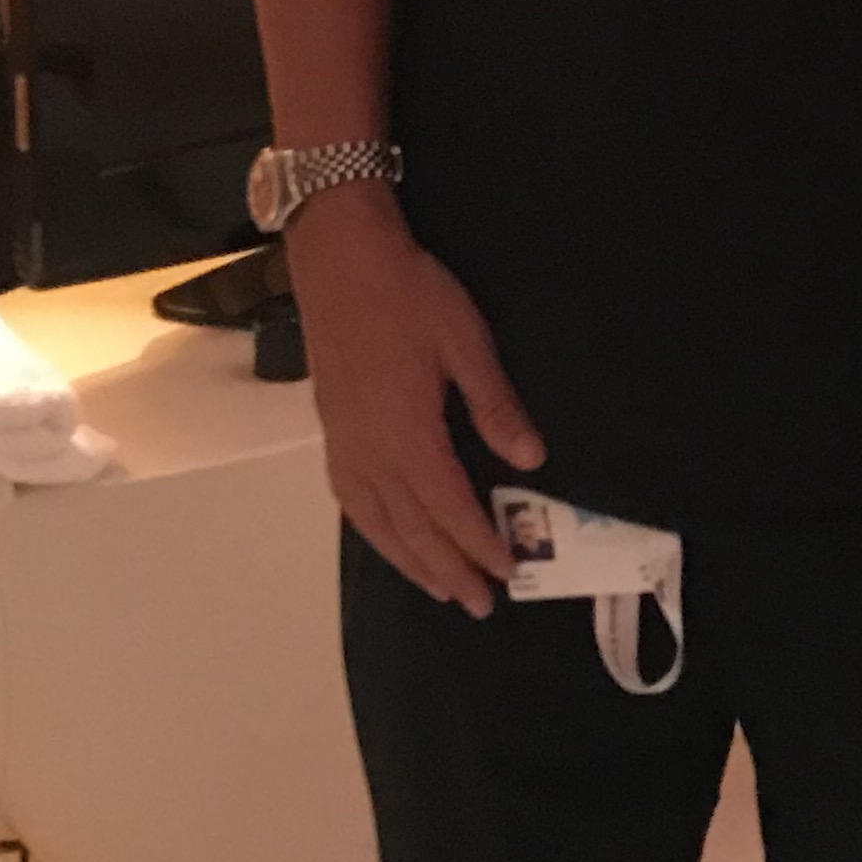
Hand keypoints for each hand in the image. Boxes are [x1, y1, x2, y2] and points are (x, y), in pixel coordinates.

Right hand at [283, 185, 544, 612]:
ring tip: (439, 587)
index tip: (507, 572)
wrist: (339, 257)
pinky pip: (348, 496)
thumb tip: (530, 458)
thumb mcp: (465, 341)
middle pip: (411, 526)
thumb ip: (495, 404)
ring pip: (376, 520)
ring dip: (408, 559)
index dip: (478, 544)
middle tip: (480, 603)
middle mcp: (370, 449)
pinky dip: (371, 528)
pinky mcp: (331, 428)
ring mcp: (344, 441)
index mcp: (407, 432)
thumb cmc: (408, 292)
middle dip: (448, 568)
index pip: (448, 506)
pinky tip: (386, 536)